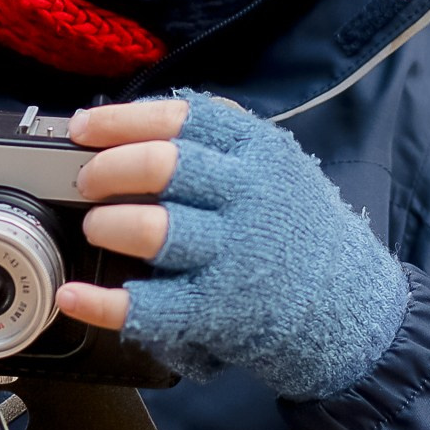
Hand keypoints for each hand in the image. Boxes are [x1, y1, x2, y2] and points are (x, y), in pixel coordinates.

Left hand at [56, 91, 409, 402]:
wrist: (354, 312)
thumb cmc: (302, 239)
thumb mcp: (279, 172)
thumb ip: (223, 146)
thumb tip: (136, 127)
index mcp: (261, 152)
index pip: (183, 118)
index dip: (122, 120)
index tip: (84, 128)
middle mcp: (251, 197)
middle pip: (162, 166)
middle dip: (107, 170)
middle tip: (87, 182)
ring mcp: (238, 255)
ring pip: (153, 230)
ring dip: (109, 225)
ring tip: (99, 226)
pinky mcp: (223, 311)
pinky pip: (149, 306)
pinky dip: (102, 302)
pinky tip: (75, 295)